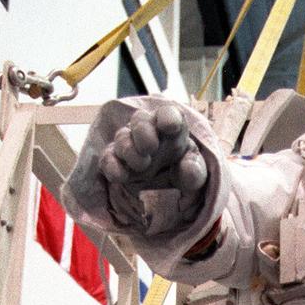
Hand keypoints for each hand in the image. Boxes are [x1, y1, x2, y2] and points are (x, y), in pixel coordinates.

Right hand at [98, 104, 207, 233]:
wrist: (164, 192)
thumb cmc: (181, 173)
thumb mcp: (194, 175)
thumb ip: (196, 171)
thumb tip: (189, 168)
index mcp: (171, 129)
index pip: (168, 113)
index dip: (168, 116)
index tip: (170, 125)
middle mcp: (148, 132)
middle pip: (140, 119)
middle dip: (143, 130)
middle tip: (150, 147)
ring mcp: (129, 145)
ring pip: (123, 137)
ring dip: (129, 149)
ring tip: (142, 165)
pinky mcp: (115, 161)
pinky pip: (108, 158)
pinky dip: (112, 166)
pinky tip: (120, 176)